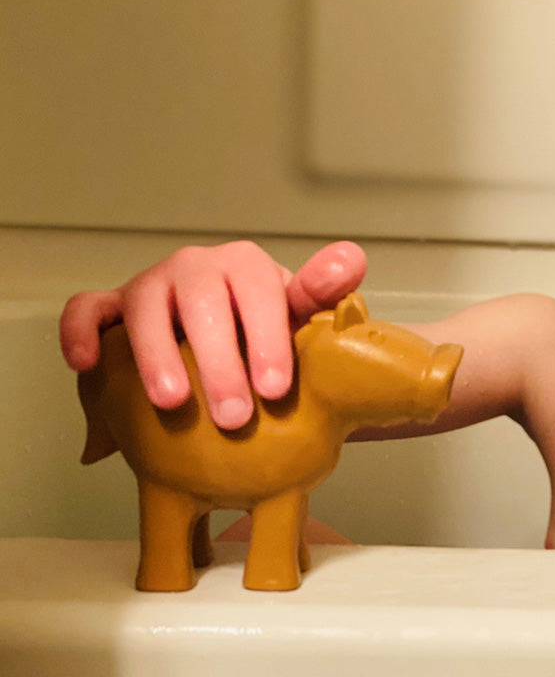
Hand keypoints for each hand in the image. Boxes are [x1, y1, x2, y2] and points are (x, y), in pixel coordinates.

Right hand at [59, 240, 366, 428]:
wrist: (239, 349)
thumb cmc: (273, 337)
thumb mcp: (306, 318)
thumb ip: (326, 292)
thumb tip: (352, 259)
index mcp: (249, 267)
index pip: (259, 293)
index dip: (267, 339)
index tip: (276, 389)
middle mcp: (199, 268)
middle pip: (203, 302)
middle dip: (219, 362)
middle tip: (235, 416)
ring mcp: (154, 285)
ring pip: (145, 306)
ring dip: (155, 354)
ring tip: (172, 402)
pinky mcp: (115, 308)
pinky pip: (87, 310)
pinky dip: (80, 332)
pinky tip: (85, 366)